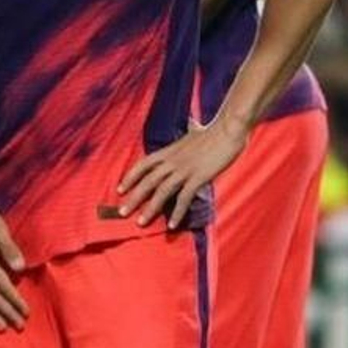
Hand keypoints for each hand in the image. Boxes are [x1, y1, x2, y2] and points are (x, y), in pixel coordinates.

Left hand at [115, 119, 247, 228]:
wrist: (227, 130)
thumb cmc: (213, 132)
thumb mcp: (195, 131)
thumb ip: (190, 130)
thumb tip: (192, 122)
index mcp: (168, 151)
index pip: (143, 164)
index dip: (130, 177)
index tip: (120, 189)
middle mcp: (172, 161)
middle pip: (148, 181)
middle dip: (134, 197)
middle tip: (122, 212)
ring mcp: (184, 170)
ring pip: (162, 192)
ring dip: (150, 209)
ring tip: (140, 222)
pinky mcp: (198, 178)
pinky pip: (184, 198)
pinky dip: (177, 213)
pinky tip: (172, 225)